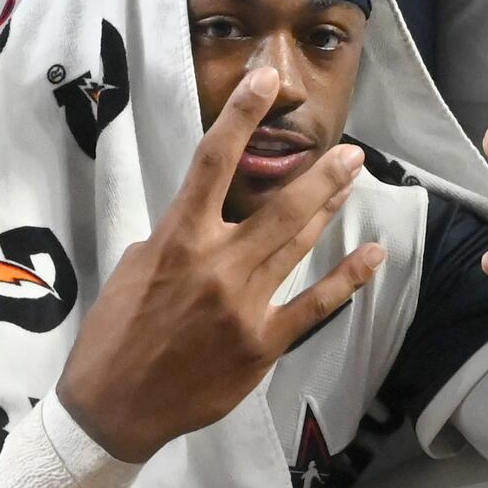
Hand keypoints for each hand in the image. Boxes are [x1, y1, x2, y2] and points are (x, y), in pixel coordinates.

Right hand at [53, 66, 385, 462]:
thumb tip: (205, 217)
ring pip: (297, 245)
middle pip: (278, 206)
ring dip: (329, 208)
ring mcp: (244, 305)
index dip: (240, 116)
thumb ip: (174, 237)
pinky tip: (373, 257)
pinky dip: (346, 280)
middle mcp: (216, 265)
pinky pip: (313, 306)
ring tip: (354, 179)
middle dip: (318, 174)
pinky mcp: (262, 343)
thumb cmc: (114, 333)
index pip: (212, 163)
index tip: (264, 81)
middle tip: (350, 150)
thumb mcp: (133, 268)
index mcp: (177, 239)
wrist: (115, 406)